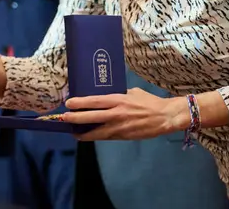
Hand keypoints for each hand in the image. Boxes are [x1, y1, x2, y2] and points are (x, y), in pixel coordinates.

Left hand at [61, 88, 187, 140]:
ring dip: (84, 132)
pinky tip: (89, 135)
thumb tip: (105, 95)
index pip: (95, 101)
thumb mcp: (132, 92)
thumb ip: (118, 94)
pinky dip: (96, 136)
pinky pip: (106, 137)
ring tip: (73, 132)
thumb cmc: (149, 102)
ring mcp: (119, 127)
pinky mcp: (123, 136)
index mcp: (118, 100)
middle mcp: (116, 114)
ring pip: (97, 132)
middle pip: (92, 117)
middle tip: (64, 118)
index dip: (80, 103)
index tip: (68, 103)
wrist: (164, 117)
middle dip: (76, 118)